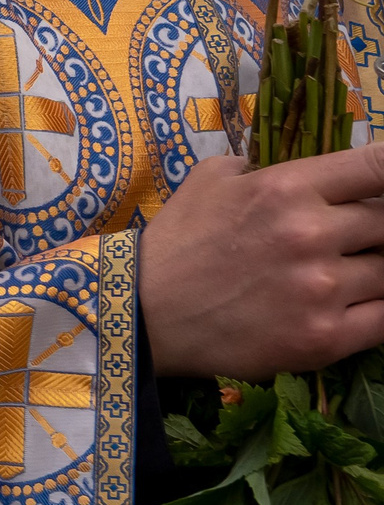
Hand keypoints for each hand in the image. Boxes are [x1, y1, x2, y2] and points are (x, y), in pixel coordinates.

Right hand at [140, 147, 383, 378]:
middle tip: (355, 237)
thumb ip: (262, 165)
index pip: (378, 167)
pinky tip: (360, 304)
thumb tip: (304, 169)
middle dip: (377, 228)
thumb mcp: (209, 179)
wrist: (144, 312)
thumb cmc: (177, 242)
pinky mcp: (325, 338)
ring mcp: (321, 289)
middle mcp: (311, 234)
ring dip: (374, 270)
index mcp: (286, 188)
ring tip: (342, 274)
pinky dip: (379, 309)